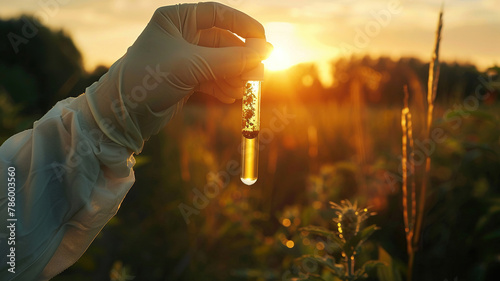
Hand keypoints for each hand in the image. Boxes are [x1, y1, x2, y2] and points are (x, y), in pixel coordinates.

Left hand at [85, 2, 271, 152]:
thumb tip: (266, 51)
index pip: (218, 14)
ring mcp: (185, 58)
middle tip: (257, 75)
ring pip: (221, 62)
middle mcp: (181, 35)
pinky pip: (214, 78)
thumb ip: (231, 59)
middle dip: (240, 59)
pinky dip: (224, 86)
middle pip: (224, 41)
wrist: (121, 114)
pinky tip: (230, 96)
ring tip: (241, 91)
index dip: (244, 26)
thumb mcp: (192, 65)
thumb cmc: (149, 79)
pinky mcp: (186, 79)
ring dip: (234, 76)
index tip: (264, 41)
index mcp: (177, 19)